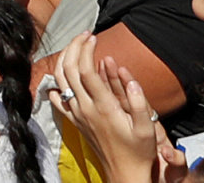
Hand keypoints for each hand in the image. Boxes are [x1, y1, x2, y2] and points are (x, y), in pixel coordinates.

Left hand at [51, 41, 174, 182]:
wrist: (124, 173)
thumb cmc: (138, 151)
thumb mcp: (147, 129)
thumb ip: (138, 102)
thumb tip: (129, 78)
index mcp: (104, 106)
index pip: (86, 70)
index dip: (86, 49)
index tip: (94, 37)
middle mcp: (86, 108)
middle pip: (69, 69)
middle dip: (74, 47)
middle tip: (85, 35)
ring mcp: (77, 114)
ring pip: (60, 80)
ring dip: (64, 59)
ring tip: (75, 45)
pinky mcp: (74, 121)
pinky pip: (58, 99)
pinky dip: (56, 82)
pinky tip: (63, 73)